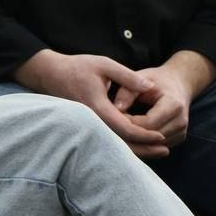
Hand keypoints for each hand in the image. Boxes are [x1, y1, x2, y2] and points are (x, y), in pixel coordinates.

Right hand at [16, 49, 167, 157]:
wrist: (50, 74)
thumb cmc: (77, 67)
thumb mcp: (104, 65)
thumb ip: (128, 76)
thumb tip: (151, 86)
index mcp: (98, 107)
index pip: (125, 128)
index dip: (144, 135)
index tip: (161, 136)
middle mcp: (92, 121)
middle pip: (121, 142)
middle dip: (144, 148)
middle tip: (165, 149)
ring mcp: (88, 125)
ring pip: (114, 144)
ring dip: (137, 149)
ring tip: (157, 150)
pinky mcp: (88, 125)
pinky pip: (108, 139)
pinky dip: (125, 145)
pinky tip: (139, 145)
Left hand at [112, 51, 215, 150]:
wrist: (178, 84)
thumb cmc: (155, 80)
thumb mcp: (140, 78)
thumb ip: (127, 93)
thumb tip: (116, 109)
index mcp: (173, 105)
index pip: (147, 123)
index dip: (128, 121)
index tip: (113, 114)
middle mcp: (180, 121)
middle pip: (150, 137)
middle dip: (130, 132)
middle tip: (112, 123)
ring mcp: (181, 132)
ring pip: (152, 145)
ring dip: (135, 139)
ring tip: (121, 125)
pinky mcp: (177, 139)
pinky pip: (155, 147)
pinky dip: (141, 142)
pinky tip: (130, 131)